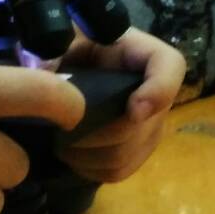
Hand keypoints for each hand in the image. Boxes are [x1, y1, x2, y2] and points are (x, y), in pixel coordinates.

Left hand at [55, 28, 184, 182]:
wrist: (75, 74)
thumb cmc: (74, 51)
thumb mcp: (64, 42)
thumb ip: (55, 51)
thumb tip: (43, 71)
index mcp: (144, 54)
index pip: (171, 68)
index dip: (159, 91)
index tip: (134, 109)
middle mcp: (158, 93)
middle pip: (136, 127)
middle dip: (92, 134)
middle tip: (58, 129)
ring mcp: (153, 127)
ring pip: (123, 155)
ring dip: (84, 154)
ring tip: (60, 140)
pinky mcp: (139, 153)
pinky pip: (117, 171)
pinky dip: (88, 168)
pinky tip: (74, 152)